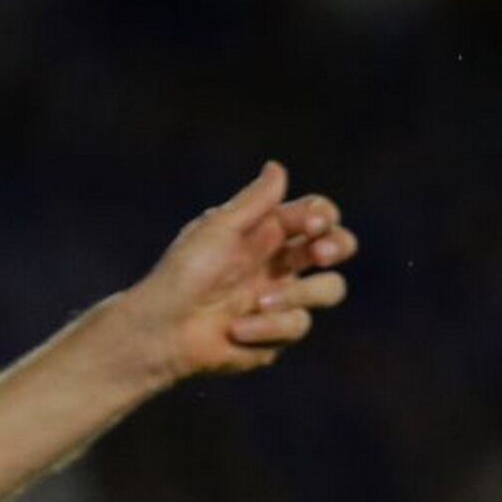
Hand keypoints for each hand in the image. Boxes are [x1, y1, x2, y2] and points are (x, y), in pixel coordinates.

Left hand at [108, 163, 356, 385]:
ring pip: (329, 289)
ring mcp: (284, 299)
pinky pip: (297, 325)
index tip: (311, 225)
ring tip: (258, 302)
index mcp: (268, 233)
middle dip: (338, 245)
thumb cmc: (184, 273)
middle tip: (320, 253)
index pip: (315, 215)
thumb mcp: (218, 229)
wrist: (163, 329)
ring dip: (298, 294)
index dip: (322, 216)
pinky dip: (267, 326)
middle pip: (337, 247)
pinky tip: (236, 329)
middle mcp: (281, 264)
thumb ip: (253, 201)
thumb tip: (277, 167)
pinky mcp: (279, 334)